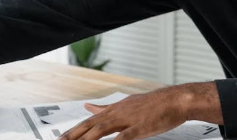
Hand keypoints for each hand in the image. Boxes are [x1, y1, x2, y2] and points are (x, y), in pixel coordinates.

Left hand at [59, 82, 221, 139]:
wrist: (176, 99)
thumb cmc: (155, 105)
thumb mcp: (126, 103)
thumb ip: (105, 107)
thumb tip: (88, 106)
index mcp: (113, 109)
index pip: (88, 121)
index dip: (73, 131)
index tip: (60, 138)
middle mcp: (116, 113)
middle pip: (88, 125)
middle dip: (71, 136)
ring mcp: (127, 120)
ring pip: (100, 130)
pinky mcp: (139, 128)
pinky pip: (122, 138)